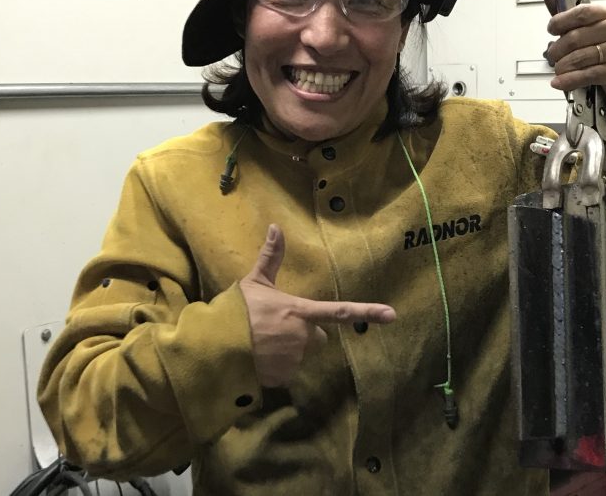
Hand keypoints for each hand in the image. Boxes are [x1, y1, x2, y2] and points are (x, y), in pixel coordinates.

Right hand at [239, 224, 396, 387]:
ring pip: (299, 356)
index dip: (367, 312)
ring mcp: (293, 359)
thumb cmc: (236, 311)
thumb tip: (275, 226)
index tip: (391, 315)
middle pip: (316, 338)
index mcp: (299, 311)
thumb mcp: (254, 282)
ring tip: (261, 343)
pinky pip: (285, 373)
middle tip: (275, 328)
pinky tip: (257, 359)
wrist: (214, 345)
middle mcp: (301, 336)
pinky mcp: (282, 378)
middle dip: (302, 335)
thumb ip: (270, 257)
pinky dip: (274, 368)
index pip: (339, 312)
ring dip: (286, 352)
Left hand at [543, 0, 605, 100]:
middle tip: (552, 55)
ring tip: (558, 68)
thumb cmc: (601, 44)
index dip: (561, 21)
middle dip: (558, 48)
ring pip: (581, 57)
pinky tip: (559, 82)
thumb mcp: (583, 26)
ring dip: (563, 65)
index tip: (551, 29)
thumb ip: (565, 11)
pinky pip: (589, 74)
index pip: (581, 12)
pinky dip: (570, 80)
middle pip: (577, 37)